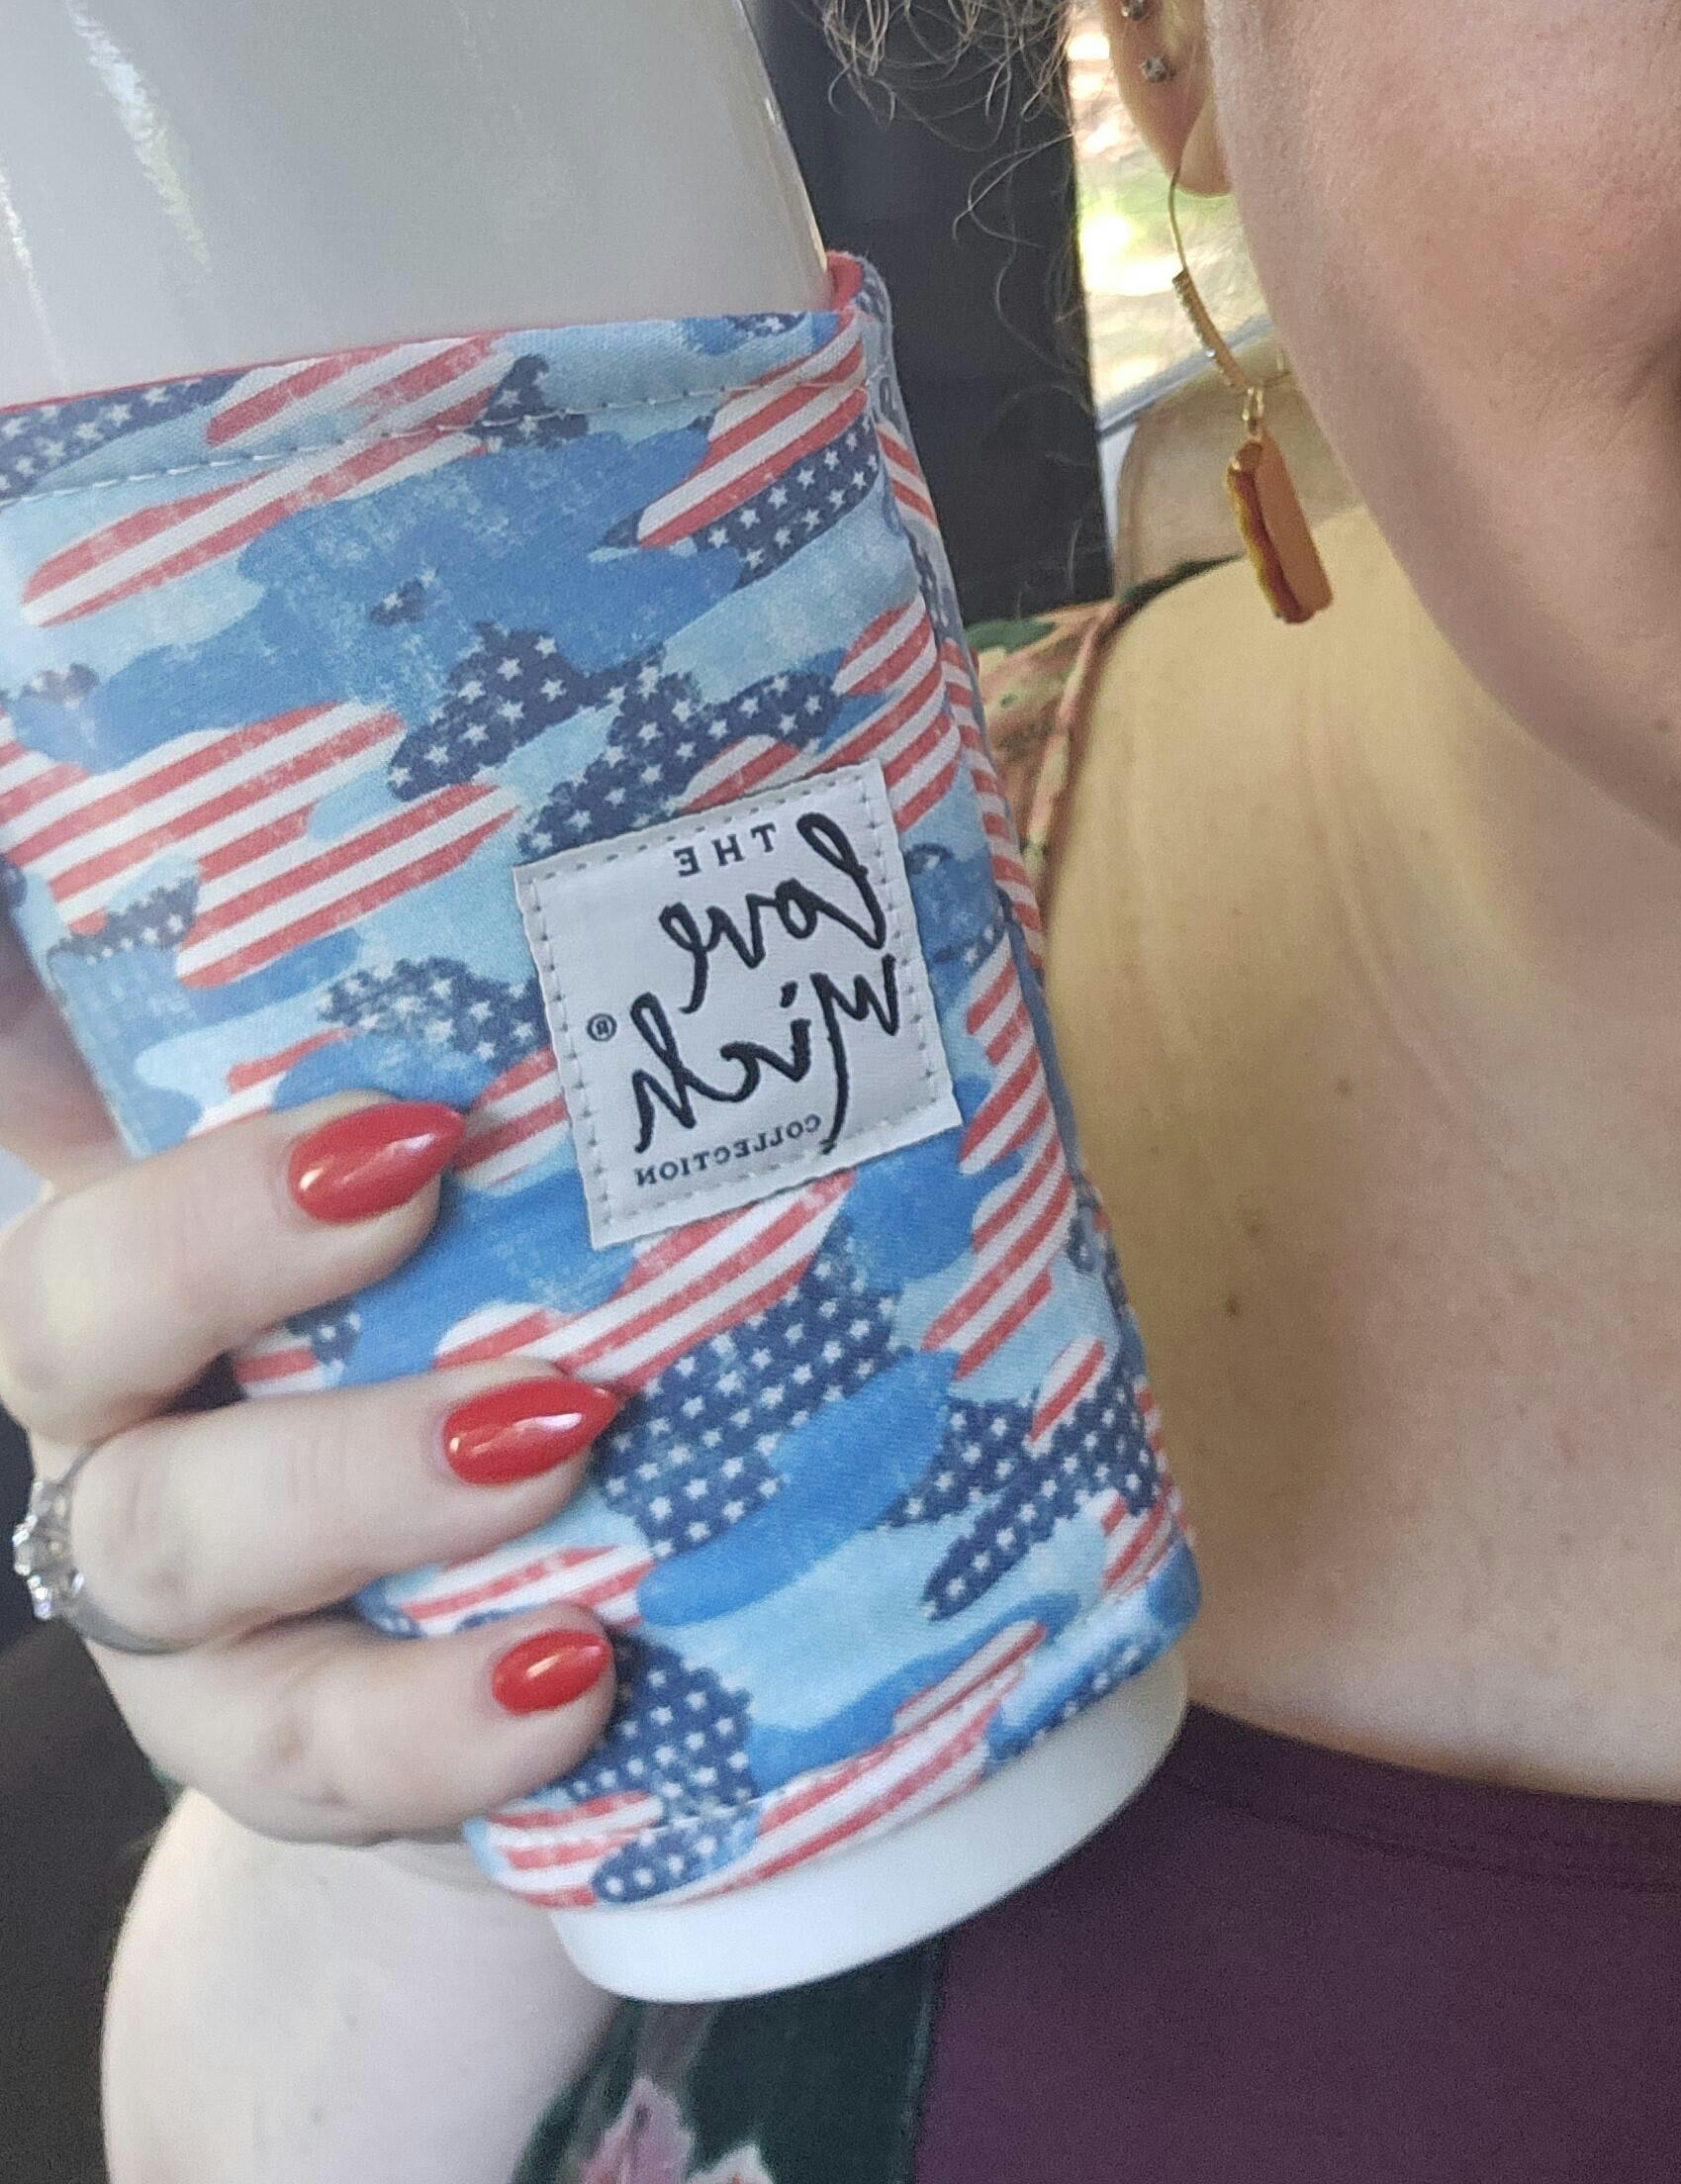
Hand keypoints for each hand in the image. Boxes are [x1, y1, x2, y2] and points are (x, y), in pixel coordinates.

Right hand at [0, 916, 619, 1854]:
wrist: (566, 1633)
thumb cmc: (551, 1311)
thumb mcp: (536, 1171)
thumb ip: (557, 1027)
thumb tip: (759, 774)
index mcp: (164, 1219)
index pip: (37, 1093)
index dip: (40, 1027)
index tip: (203, 971)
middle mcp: (126, 1397)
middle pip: (70, 1307)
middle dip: (220, 1236)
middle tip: (421, 1160)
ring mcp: (180, 1595)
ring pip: (172, 1544)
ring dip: (359, 1476)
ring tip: (565, 1423)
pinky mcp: (277, 1751)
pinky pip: (312, 1754)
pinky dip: (438, 1723)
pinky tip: (578, 1668)